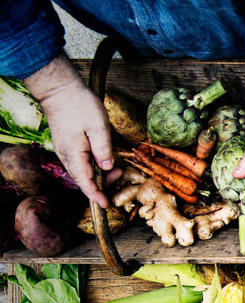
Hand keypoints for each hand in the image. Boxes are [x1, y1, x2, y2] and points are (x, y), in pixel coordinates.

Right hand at [25, 56, 118, 207]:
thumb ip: (103, 149)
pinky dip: (92, 165)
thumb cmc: (79, 104)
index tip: (106, 205)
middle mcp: (66, 155)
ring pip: (81, 171)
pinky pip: (79, 162)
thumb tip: (107, 168)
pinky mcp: (66, 144)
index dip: (96, 195)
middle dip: (101, 184)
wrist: (59, 89)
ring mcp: (64, 150)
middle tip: (119, 175)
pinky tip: (103, 159)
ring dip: (98, 174)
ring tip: (115, 167)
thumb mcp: (98, 126)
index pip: (85, 182)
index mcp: (73, 153)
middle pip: (83, 179)